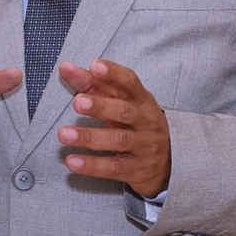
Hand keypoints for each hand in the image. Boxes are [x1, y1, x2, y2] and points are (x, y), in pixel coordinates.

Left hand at [57, 59, 170, 197]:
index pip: (130, 82)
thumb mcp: (122, 102)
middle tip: (77, 102)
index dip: (113, 74)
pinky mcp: (137, 170)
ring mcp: (143, 146)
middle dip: (100, 106)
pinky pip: (114, 167)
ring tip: (64, 133)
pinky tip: (72, 161)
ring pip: (117, 140)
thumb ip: (94, 85)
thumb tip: (66, 68)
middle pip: (124, 111)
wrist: (171, 161)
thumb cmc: (136, 122)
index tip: (94, 65)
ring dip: (89, 137)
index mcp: (142, 100)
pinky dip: (92, 165)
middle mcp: (145, 121)